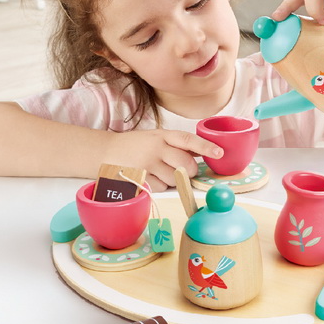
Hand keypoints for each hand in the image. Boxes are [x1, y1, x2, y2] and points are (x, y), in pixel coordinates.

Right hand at [103, 129, 222, 191]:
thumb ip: (175, 144)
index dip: (205, 147)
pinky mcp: (140, 178)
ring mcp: (147, 164)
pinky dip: (160, 186)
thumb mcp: (155, 137)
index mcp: (162, 135)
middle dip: (189, 171)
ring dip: (173, 180)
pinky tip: (149, 177)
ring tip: (160, 171)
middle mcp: (156, 148)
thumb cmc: (133, 145)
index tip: (219, 153)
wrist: (103, 151)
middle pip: (185, 165)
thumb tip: (201, 153)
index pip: (188, 140)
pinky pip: (161, 188)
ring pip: (175, 179)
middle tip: (184, 170)